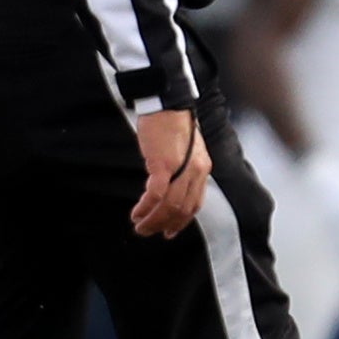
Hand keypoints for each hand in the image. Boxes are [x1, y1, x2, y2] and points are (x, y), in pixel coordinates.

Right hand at [131, 107, 210, 237]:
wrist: (167, 106)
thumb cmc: (173, 125)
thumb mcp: (188, 151)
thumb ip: (184, 171)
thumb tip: (171, 190)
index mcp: (203, 169)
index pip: (194, 204)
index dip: (181, 222)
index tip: (169, 232)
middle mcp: (196, 171)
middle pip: (182, 209)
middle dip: (163, 225)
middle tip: (148, 232)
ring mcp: (182, 169)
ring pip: (169, 206)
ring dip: (153, 220)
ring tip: (139, 225)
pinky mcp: (164, 164)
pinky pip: (156, 194)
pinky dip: (145, 207)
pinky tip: (136, 212)